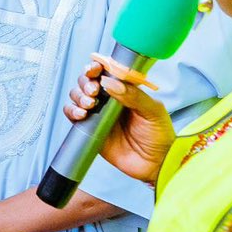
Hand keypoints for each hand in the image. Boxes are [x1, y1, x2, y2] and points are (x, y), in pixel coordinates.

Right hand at [63, 53, 174, 185]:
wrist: (155, 164)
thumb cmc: (159, 136)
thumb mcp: (153, 111)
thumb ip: (133, 95)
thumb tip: (110, 82)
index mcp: (125, 91)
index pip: (106, 72)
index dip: (97, 67)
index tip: (94, 69)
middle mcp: (109, 100)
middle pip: (87, 81)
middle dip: (86, 82)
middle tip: (94, 91)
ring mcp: (98, 115)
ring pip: (77, 96)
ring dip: (78, 96)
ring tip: (89, 104)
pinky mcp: (90, 130)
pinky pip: (73, 116)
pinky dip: (71, 111)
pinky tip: (81, 115)